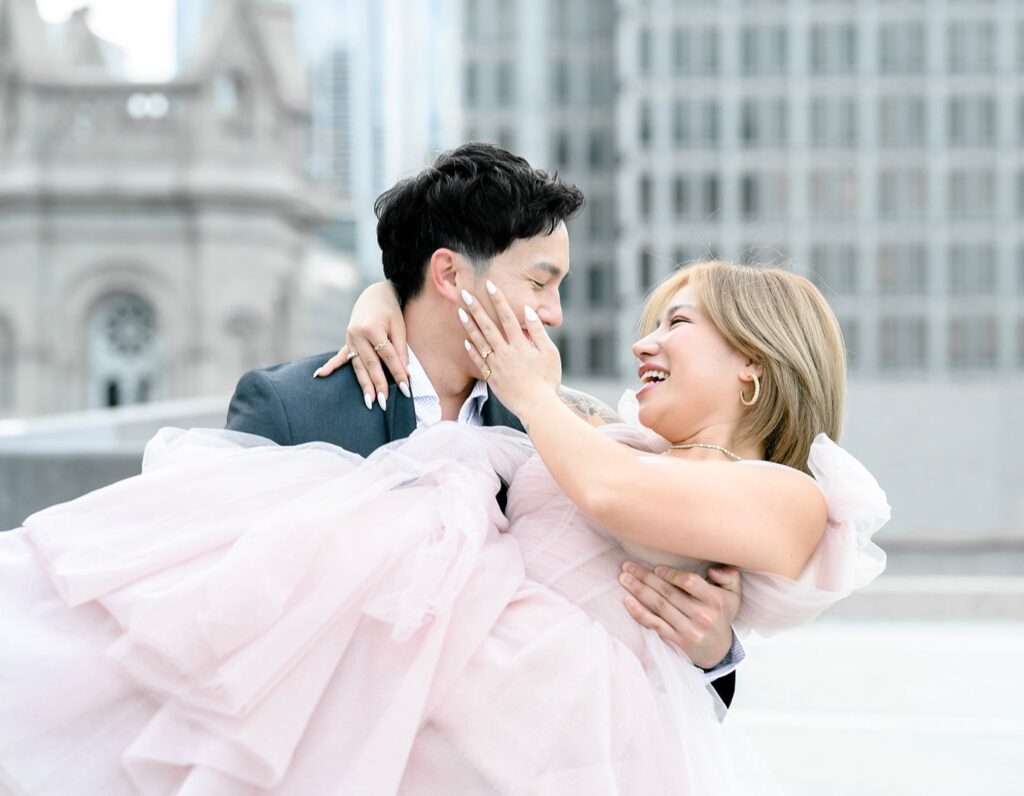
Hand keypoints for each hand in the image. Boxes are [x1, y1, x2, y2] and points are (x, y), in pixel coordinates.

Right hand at [313, 282, 410, 402]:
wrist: (375, 294)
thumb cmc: (391, 311)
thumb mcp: (400, 326)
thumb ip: (400, 349)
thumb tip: (405, 373)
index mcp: (372, 328)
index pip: (387, 355)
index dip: (397, 372)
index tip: (406, 388)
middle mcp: (357, 334)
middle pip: (370, 364)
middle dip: (379, 384)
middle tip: (384, 403)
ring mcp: (349, 338)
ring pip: (358, 366)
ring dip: (364, 385)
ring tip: (369, 402)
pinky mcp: (347, 341)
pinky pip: (339, 357)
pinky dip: (330, 367)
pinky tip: (319, 375)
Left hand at [459, 282, 560, 416]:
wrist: (536, 406)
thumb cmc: (547, 380)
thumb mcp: (549, 353)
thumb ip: (538, 331)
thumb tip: (529, 312)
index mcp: (520, 345)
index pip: (508, 317)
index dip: (498, 300)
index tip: (490, 285)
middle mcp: (505, 352)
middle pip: (488, 326)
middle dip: (476, 307)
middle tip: (465, 293)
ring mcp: (496, 365)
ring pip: (480, 341)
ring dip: (469, 325)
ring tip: (460, 311)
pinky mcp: (492, 378)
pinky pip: (479, 362)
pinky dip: (472, 350)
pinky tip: (466, 340)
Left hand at [619, 563, 740, 669]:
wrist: (719, 651)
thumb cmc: (721, 615)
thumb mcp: (733, 595)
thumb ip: (729, 576)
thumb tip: (712, 569)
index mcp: (715, 601)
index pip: (689, 582)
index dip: (671, 574)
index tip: (656, 568)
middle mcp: (701, 616)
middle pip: (668, 593)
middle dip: (645, 577)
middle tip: (627, 566)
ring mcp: (688, 630)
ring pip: (659, 606)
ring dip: (638, 590)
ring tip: (623, 579)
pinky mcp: (676, 641)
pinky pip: (654, 624)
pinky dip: (639, 613)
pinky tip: (627, 601)